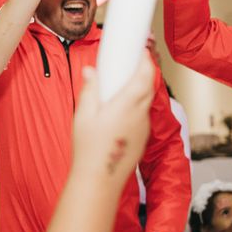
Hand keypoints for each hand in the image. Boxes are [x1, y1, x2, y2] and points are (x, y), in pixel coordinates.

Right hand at [72, 55, 154, 185]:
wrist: (99, 179)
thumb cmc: (89, 149)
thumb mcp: (83, 116)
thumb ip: (90, 90)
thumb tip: (90, 71)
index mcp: (126, 105)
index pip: (145, 76)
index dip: (146, 61)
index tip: (141, 52)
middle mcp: (139, 115)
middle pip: (148, 87)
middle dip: (142, 73)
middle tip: (128, 66)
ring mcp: (143, 127)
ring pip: (146, 102)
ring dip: (139, 91)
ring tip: (121, 89)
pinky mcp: (142, 138)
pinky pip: (142, 116)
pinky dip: (136, 108)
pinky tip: (119, 112)